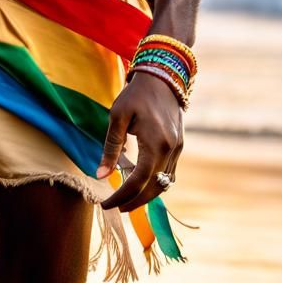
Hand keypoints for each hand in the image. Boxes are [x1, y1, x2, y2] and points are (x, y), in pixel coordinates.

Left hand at [97, 72, 182, 211]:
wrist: (162, 76)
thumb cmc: (136, 94)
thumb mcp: (117, 116)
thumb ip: (111, 147)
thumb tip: (101, 175)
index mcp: (155, 144)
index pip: (138, 181)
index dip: (121, 196)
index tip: (106, 204)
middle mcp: (170, 150)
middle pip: (153, 188)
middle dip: (134, 201)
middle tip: (115, 206)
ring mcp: (178, 149)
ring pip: (164, 184)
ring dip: (146, 195)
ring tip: (127, 198)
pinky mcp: (180, 145)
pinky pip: (169, 173)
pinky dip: (156, 183)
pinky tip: (142, 183)